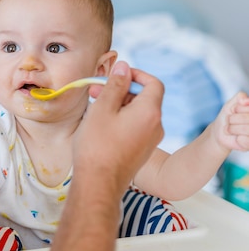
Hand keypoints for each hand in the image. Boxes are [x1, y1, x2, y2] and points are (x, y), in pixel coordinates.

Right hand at [74, 61, 163, 192]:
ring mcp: (150, 140)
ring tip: (95, 108)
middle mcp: (156, 125)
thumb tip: (124, 67)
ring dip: (119, 105)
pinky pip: (135, 127)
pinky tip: (101, 125)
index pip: (153, 83)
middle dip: (121, 90)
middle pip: (144, 98)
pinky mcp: (142, 151)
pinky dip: (121, 120)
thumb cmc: (98, 145)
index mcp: (149, 112)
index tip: (117, 75)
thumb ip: (115, 85)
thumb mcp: (103, 108)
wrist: (99, 183)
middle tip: (96, 90)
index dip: (136, 75)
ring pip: (138, 113)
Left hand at [211, 91, 248, 150]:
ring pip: (246, 129)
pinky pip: (244, 140)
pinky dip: (236, 137)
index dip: (238, 108)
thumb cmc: (228, 115)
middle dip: (234, 118)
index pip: (248, 109)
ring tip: (232, 129)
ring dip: (233, 128)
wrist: (220, 131)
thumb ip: (240, 97)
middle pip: (248, 118)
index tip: (234, 111)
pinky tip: (236, 137)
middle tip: (231, 121)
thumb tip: (246, 100)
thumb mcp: (232, 103)